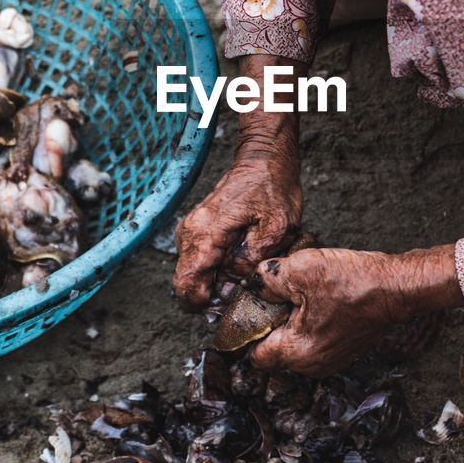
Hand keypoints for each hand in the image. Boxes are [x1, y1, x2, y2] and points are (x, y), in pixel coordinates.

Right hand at [173, 56, 302, 309]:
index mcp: (206, 233)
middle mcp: (191, 233)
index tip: (228, 304)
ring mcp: (191, 230)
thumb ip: (253, 258)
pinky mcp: (197, 229)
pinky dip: (214, 269)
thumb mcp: (277, 226)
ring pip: (192, 273)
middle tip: (241, 291)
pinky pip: (198, 260)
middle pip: (186, 283)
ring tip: (244, 274)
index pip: (186, 285)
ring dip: (214, 282)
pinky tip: (239, 263)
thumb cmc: (273, 187)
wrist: (265, 158)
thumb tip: (235, 279)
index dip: (204, 304)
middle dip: (211, 296)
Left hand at [249, 243, 461, 376]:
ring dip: (292, 319)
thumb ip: (265, 279)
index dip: (247, 329)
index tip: (251, 307)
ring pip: (294, 342)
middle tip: (279, 293)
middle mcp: (312, 365)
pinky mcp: (343, 348)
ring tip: (302, 292)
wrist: (396, 286)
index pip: (254, 356)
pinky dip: (311, 320)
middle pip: (274, 348)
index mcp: (296, 353)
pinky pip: (314, 337)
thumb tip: (253, 284)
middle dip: (271, 321)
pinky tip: (320, 297)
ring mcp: (330, 359)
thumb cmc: (352, 282)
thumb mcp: (299, 270)